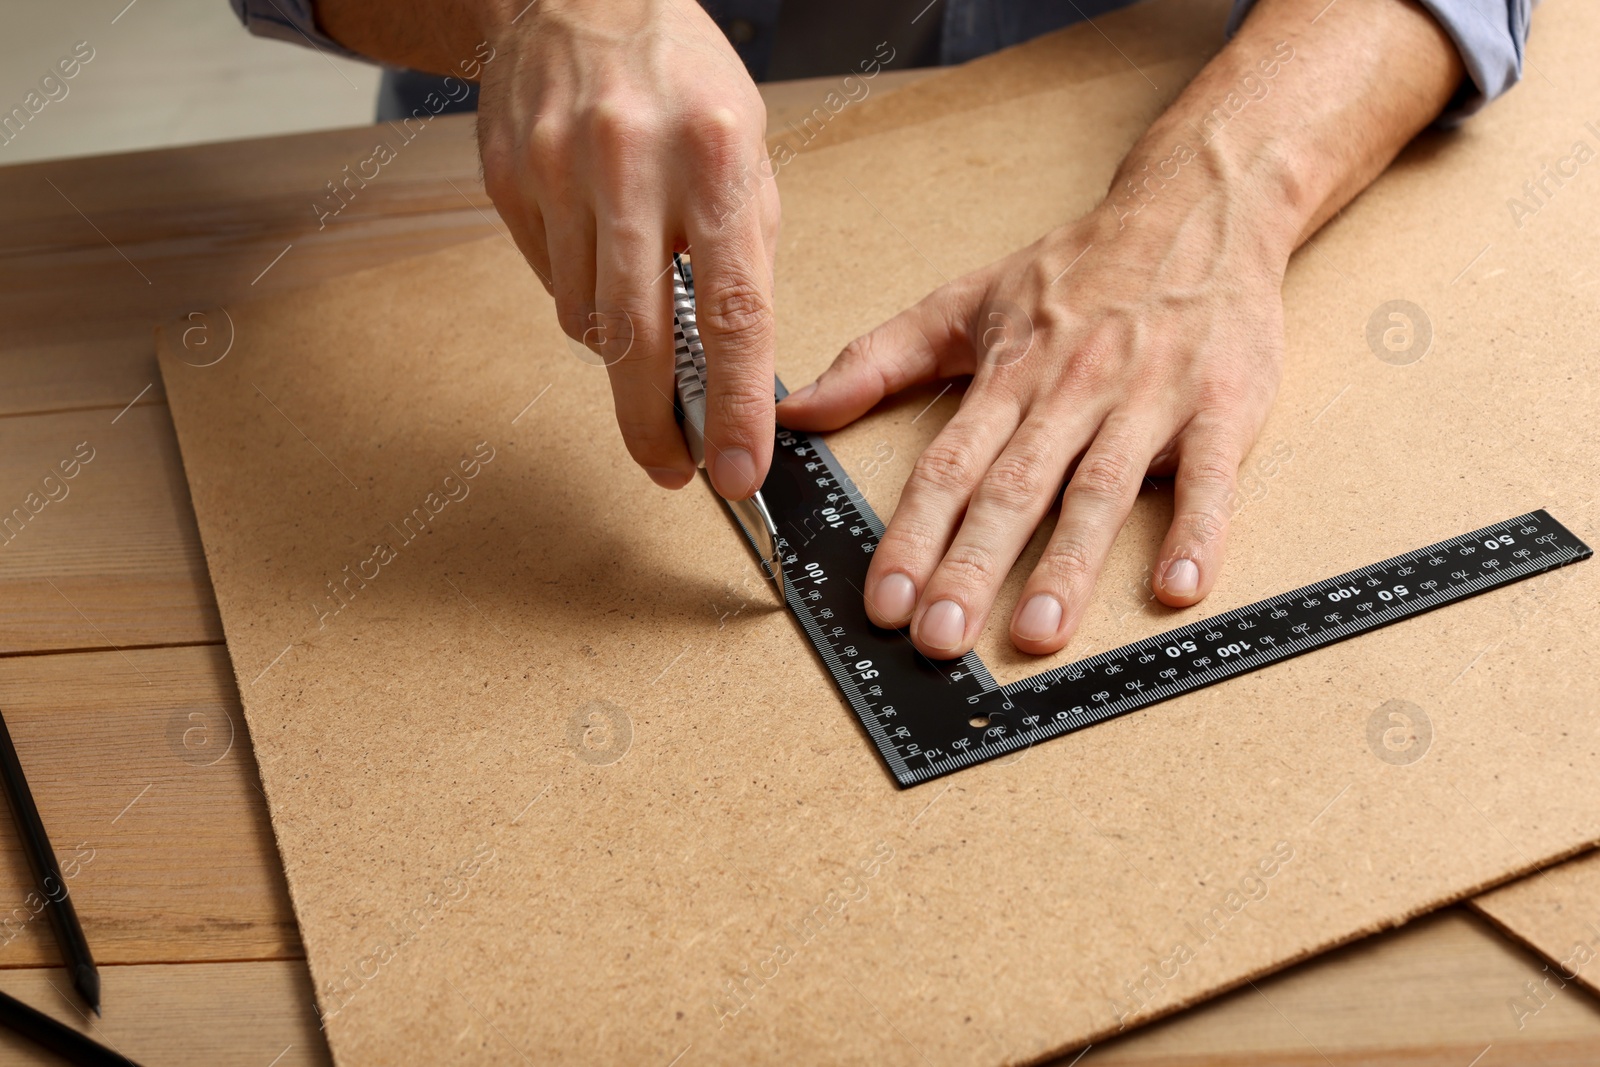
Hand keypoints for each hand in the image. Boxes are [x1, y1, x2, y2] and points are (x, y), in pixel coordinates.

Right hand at [477, 0, 779, 498]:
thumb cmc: (682, 78)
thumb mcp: (749, 151)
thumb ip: (744, 254)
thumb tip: (739, 367)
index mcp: (715, 157)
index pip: (732, 311)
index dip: (736, 407)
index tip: (738, 470)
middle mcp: (632, 166)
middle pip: (638, 338)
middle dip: (653, 424)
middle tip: (668, 469)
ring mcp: (559, 173)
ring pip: (585, 320)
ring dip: (619, 351)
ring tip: (642, 323)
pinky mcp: (510, 181)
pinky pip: (549, 282)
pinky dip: (581, 295)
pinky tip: (599, 257)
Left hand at [776, 186, 1289, 658]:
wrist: (1199, 209)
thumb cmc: (1079, 269)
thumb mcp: (967, 299)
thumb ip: (878, 358)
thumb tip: (796, 409)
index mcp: (1010, 373)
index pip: (948, 465)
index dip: (912, 534)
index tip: (883, 600)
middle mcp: (1072, 390)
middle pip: (1013, 489)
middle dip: (972, 567)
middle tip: (940, 638)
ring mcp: (1148, 399)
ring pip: (1100, 490)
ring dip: (1068, 566)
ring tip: (1038, 633)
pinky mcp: (1220, 407)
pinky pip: (1210, 478)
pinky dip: (1197, 532)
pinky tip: (1177, 589)